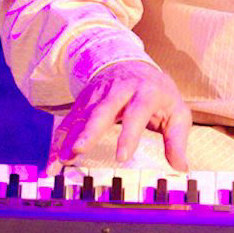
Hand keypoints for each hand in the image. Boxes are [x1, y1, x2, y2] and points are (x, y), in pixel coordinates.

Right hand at [47, 61, 190, 170]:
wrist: (131, 64)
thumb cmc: (157, 93)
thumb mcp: (177, 112)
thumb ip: (177, 140)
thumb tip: (181, 167)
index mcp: (145, 92)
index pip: (136, 113)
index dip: (129, 134)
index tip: (122, 156)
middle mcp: (118, 91)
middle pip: (101, 110)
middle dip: (88, 131)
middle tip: (79, 150)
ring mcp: (97, 95)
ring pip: (80, 117)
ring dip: (68, 139)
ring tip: (60, 161)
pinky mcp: (83, 102)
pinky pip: (69, 122)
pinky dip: (59, 141)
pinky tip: (52, 160)